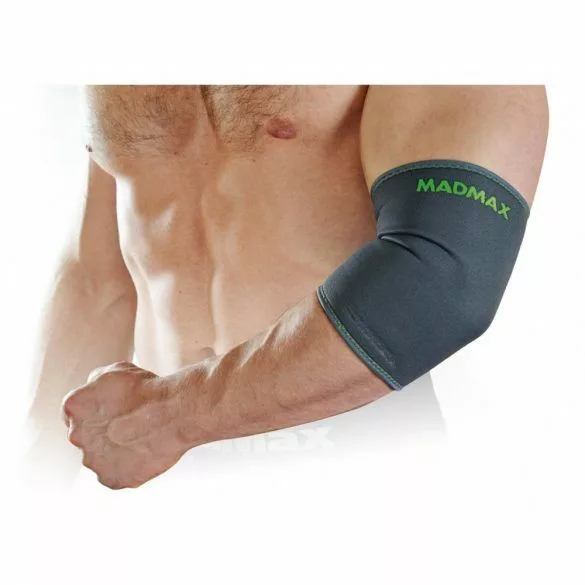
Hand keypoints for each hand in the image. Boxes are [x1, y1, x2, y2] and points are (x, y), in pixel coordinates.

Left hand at [62, 361, 188, 488]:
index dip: (97, 409)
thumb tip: (92, 393)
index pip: (75, 412)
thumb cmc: (148, 390)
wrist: (173, 413)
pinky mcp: (112, 479)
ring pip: (100, 456)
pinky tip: (143, 451)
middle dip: (104, 430)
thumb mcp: (115, 370)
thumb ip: (93, 383)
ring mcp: (94, 461)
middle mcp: (76, 436)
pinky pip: (116, 474)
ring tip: (140, 437)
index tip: (114, 408)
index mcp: (73, 407)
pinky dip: (128, 466)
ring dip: (115, 449)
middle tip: (129, 422)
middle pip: (86, 436)